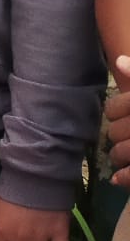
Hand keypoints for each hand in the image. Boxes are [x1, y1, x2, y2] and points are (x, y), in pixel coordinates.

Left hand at [105, 55, 129, 185]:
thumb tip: (119, 61)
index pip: (114, 107)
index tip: (122, 115)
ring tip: (125, 155)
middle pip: (114, 131)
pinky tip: (118, 179)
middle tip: (127, 136)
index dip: (116, 112)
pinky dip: (125, 177)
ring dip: (120, 156)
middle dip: (118, 135)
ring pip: (120, 153)